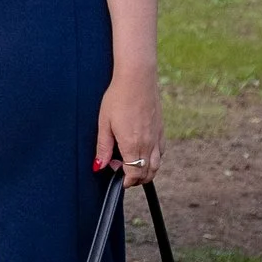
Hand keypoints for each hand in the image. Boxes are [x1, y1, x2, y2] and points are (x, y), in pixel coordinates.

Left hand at [95, 67, 163, 185]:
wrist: (138, 80)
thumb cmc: (117, 98)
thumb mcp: (104, 123)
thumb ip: (103, 147)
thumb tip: (99, 167)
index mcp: (132, 144)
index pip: (134, 174)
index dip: (127, 181)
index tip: (120, 181)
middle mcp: (148, 144)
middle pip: (148, 173)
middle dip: (137, 179)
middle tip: (124, 175)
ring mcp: (157, 137)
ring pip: (157, 164)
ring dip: (147, 171)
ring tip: (133, 167)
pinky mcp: (161, 130)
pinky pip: (161, 152)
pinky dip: (154, 159)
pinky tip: (143, 153)